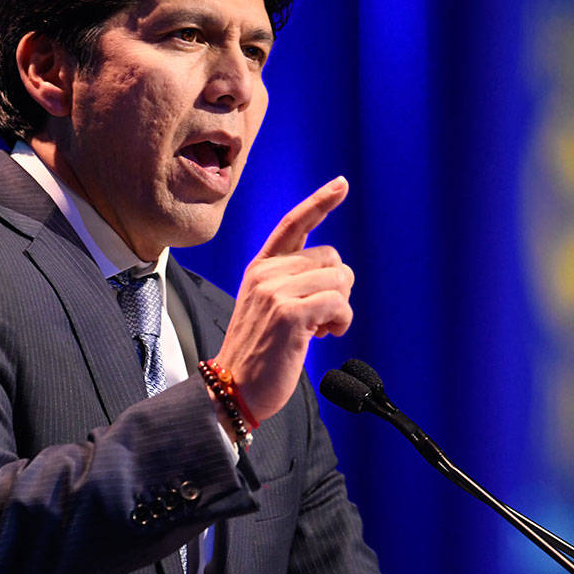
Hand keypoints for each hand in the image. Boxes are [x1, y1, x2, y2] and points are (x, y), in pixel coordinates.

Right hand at [213, 177, 353, 422]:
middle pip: (332, 258)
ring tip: (319, 330)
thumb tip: (336, 275)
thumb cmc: (258, 356)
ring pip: (339, 279)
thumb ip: (293, 283)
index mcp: (260, 268)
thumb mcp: (268, 308)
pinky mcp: (290, 314)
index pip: (293, 224)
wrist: (232, 390)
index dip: (320, 202)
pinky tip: (324, 336)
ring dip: (340, 308)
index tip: (341, 183)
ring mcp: (276, 292)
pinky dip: (341, 321)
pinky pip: (338, 303)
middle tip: (319, 318)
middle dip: (337, 288)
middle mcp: (266, 273)